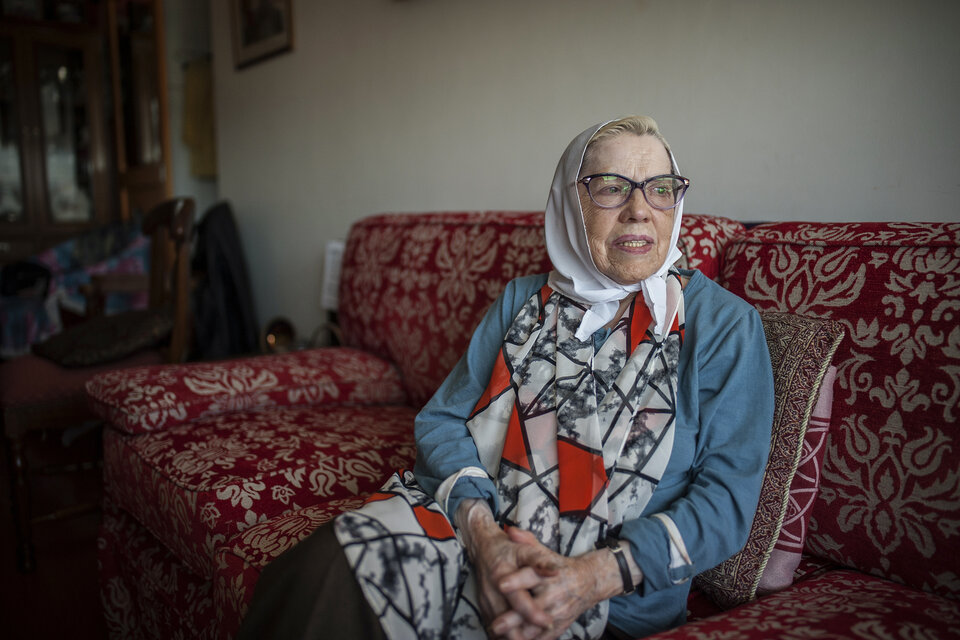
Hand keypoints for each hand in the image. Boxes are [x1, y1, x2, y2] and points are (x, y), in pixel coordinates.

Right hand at [456, 501, 553, 638]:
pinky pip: (495, 628)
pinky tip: (521, 637)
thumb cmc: (507, 549)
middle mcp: (491, 592)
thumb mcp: (525, 549)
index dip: (535, 615)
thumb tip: (556, 571)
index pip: (519, 602)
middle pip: (507, 623)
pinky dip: (508, 635)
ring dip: (516, 637)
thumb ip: (541, 561)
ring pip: (499, 630)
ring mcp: (485, 602)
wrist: (483, 548)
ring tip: (533, 639)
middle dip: (524, 635)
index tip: (549, 622)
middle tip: (543, 634)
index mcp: (502, 576)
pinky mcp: (483, 608)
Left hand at [491, 528, 626, 639]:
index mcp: (549, 574)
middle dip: (513, 617)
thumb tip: (510, 530)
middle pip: (532, 607)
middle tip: (496, 624)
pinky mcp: (559, 626)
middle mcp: (554, 594)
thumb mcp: (544, 552)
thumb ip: (526, 541)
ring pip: (536, 627)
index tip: (501, 584)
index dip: (516, 581)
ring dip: (519, 635)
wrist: (588, 582)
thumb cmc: (560, 566)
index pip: (531, 576)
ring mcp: (557, 613)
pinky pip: (544, 637)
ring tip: (501, 637)